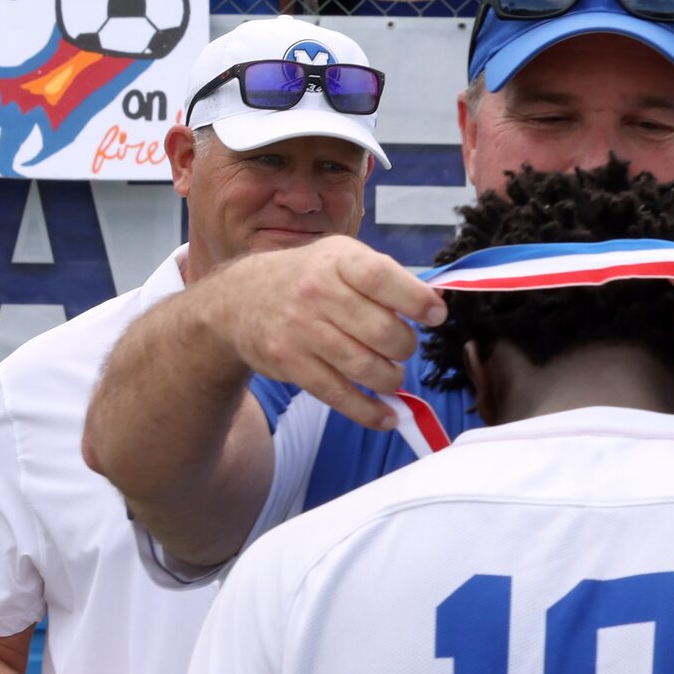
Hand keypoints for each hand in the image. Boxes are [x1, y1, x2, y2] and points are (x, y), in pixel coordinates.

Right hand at [188, 237, 444, 429]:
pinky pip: (340, 396)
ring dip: (391, 379)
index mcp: (337, 260)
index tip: (435, 315)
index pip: (381, 278)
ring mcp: (301, 330)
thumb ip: (384, 276)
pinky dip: (370, 412)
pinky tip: (387, 416)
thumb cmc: (306, 277)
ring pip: (366, 368)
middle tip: (402, 347)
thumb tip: (434, 304)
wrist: (239, 300)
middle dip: (405, 347)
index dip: (415, 300)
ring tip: (391, 374)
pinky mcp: (291, 364)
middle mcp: (316, 293)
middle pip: (382, 332)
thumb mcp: (340, 257)